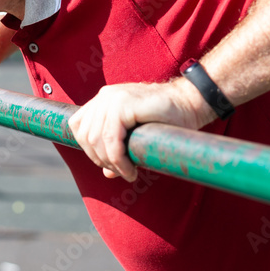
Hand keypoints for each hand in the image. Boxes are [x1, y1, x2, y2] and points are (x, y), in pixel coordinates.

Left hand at [68, 78, 215, 181]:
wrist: (191, 104)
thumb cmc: (167, 120)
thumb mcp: (136, 135)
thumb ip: (117, 149)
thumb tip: (106, 174)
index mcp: (103, 99)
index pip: (78, 128)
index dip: (90, 151)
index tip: (111, 165)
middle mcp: (104, 96)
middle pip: (85, 136)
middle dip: (100, 160)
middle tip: (122, 172)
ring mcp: (112, 98)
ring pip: (96, 140)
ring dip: (110, 163)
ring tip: (128, 172)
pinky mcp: (123, 105)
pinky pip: (111, 141)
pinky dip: (118, 161)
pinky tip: (131, 170)